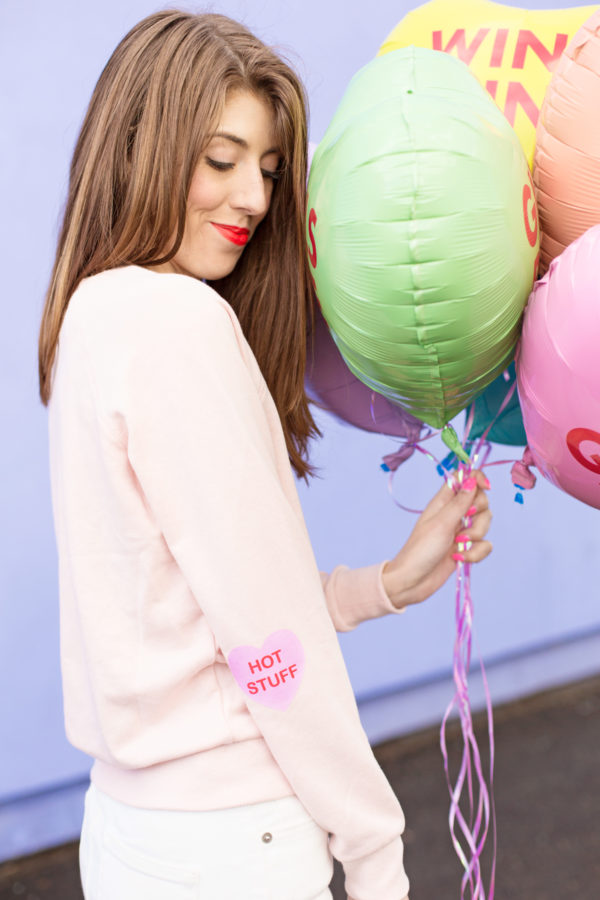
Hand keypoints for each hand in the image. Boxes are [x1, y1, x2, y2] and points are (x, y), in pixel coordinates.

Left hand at [381, 470, 491, 609]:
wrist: (413, 582)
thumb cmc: (420, 550)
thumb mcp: (441, 524)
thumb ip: (459, 503)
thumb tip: (472, 480)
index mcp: (443, 501)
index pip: (465, 479)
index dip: (477, 479)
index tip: (485, 488)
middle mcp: (454, 513)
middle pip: (481, 501)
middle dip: (479, 514)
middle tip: (463, 524)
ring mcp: (461, 531)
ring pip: (485, 524)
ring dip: (476, 536)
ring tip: (458, 545)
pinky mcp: (467, 548)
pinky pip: (484, 545)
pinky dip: (476, 553)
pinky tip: (460, 557)